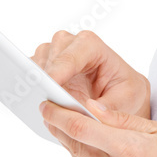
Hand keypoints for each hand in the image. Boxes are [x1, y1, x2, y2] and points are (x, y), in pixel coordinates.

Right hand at [29, 29, 150, 120]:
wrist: (121, 100)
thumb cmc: (127, 94)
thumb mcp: (128, 100)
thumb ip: (109, 106)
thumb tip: (88, 109)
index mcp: (93, 47)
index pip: (72, 52)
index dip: (60, 67)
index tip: (51, 84)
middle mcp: (71, 46)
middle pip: (50, 54)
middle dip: (47, 76)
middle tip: (45, 98)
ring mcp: (55, 56)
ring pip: (36, 63)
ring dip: (37, 83)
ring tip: (42, 104)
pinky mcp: (44, 70)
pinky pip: (29, 75)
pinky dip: (30, 88)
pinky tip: (34, 102)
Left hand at [31, 31, 156, 156]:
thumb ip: (121, 120)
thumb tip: (91, 106)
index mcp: (132, 150)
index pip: (82, 128)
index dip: (59, 115)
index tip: (47, 104)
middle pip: (76, 146)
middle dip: (60, 128)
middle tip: (51, 113)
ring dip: (73, 147)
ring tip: (70, 131)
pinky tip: (93, 156)